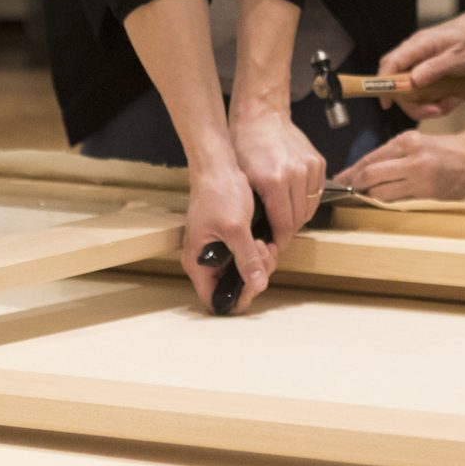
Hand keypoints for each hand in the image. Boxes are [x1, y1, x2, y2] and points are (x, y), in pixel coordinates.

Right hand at [182, 161, 274, 315]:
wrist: (219, 166)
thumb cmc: (218, 192)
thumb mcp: (235, 227)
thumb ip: (247, 258)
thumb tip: (258, 284)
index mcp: (198, 263)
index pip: (215, 299)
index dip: (237, 298)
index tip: (256, 281)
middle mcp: (205, 262)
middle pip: (232, 287)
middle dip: (253, 276)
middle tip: (264, 253)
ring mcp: (217, 252)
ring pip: (241, 273)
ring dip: (258, 263)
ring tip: (266, 243)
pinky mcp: (229, 241)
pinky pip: (245, 257)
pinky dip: (257, 253)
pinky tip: (265, 239)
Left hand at [229, 105, 326, 250]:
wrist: (261, 116)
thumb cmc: (246, 145)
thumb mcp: (242, 180)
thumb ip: (253, 208)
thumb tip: (258, 234)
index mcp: (274, 181)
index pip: (285, 225)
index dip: (280, 240)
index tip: (274, 244)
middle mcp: (296, 174)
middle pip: (300, 219)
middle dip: (289, 230)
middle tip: (277, 232)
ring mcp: (310, 167)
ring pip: (311, 208)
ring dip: (299, 216)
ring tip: (284, 215)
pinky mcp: (319, 162)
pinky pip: (317, 193)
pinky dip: (307, 200)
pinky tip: (293, 198)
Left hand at [338, 129, 464, 202]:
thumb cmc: (442, 151)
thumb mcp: (415, 143)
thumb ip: (391, 155)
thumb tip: (362, 170)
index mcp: (406, 140)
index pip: (370, 158)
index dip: (352, 172)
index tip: (340, 179)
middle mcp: (411, 156)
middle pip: (371, 175)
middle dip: (356, 185)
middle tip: (348, 191)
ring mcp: (420, 176)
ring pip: (381, 192)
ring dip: (371, 196)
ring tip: (367, 197)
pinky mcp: (427, 193)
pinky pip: (398, 201)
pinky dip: (387, 202)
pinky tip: (385, 201)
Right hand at [377, 8, 464, 120]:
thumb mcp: (460, 57)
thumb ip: (436, 68)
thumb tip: (412, 81)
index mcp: (419, 44)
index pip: (391, 63)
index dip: (384, 83)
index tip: (387, 104)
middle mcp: (413, 52)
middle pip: (396, 80)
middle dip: (412, 102)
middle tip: (437, 111)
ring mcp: (418, 61)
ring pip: (409, 88)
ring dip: (426, 103)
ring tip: (449, 103)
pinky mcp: (424, 69)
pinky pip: (421, 89)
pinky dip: (433, 99)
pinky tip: (450, 98)